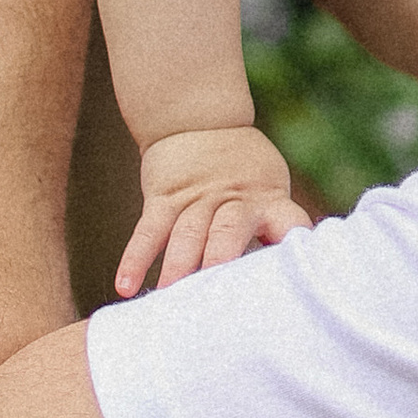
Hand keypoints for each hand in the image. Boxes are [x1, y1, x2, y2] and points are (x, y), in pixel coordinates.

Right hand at [116, 126, 310, 293]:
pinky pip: (148, 231)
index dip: (293, 245)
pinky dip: (135, 259)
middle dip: (220, 261)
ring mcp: (195, 197)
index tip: (293, 275)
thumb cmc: (242, 171)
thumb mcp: (270, 188)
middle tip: (215, 298)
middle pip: (227, 230)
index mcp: (268, 199)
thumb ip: (275, 229)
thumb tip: (284, 281)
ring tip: (169, 298)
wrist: (197, 120)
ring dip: (177, 267)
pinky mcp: (163, 197)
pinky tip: (125, 285)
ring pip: (186, 234)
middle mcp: (233, 199)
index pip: (289, 223)